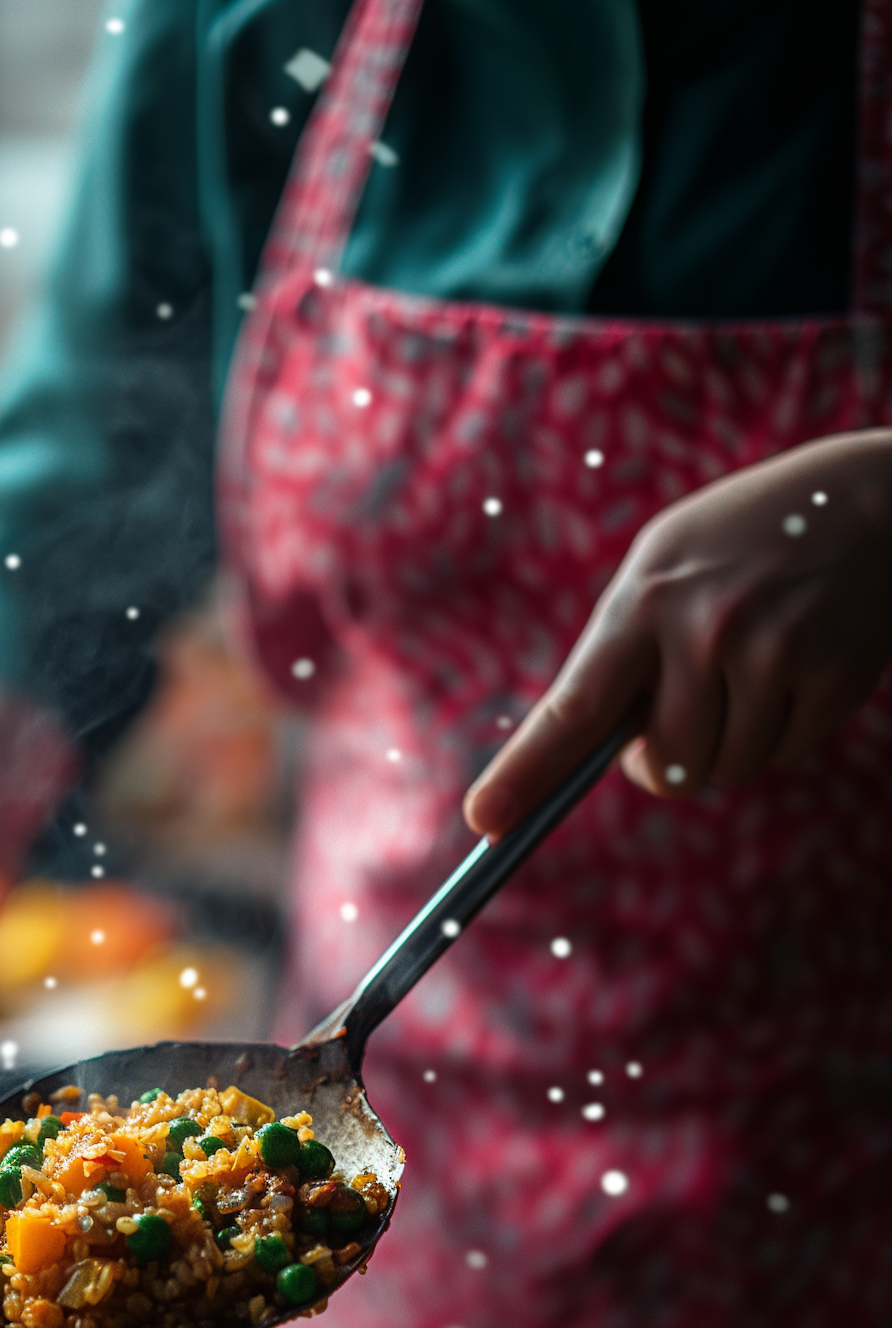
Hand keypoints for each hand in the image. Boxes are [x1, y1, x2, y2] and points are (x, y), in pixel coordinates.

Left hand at [464, 430, 891, 836]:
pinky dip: (784, 731)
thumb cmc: (743, 544)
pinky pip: (782, 757)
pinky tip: (798, 666)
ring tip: (755, 665)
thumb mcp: (665, 568)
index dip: (524, 773)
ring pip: (723, 770)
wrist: (868, 499)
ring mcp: (772, 653)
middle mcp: (704, 628)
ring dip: (731, 743)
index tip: (484, 819)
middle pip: (664, 766)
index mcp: (644, 599)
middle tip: (692, 703)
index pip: (572, 708)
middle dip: (670, 758)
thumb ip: (622, 654)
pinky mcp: (833, 677)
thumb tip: (584, 759)